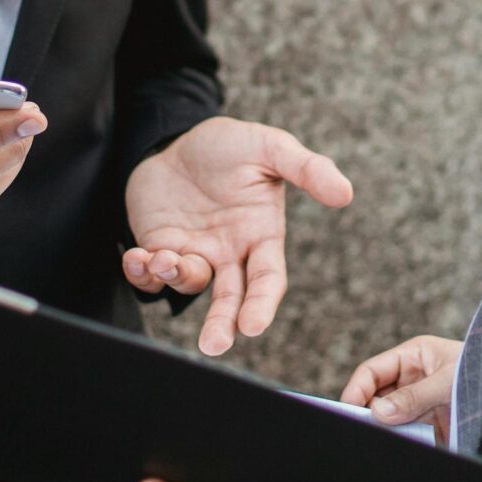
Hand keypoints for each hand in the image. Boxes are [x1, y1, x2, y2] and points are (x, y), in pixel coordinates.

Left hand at [124, 117, 352, 354]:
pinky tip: (136, 258)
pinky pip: (150, 273)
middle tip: (213, 344)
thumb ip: (307, 168)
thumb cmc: (229, 145)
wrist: (177, 137)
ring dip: (175, 277)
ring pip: (188, 284)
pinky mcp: (159, 246)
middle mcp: (228, 252)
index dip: (261, 304)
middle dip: (222, 324)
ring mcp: (193, 252)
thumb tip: (346, 194)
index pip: (267, 280)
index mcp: (260, 235)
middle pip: (229, 299)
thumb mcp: (270, 147)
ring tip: (163, 259)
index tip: (253, 326)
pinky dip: (141, 273)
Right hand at [340, 335, 463, 444]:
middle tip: (366, 427)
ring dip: (387, 428)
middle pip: (376, 396)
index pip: (372, 371)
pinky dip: (403, 440)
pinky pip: (408, 434)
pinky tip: (405, 445)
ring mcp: (422, 404)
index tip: (349, 409)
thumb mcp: (449, 381)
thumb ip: (414, 396)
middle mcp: (413, 380)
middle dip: (370, 412)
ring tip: (389, 437)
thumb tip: (379, 412)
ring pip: (389, 418)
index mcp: (413, 357)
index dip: (357, 389)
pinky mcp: (432, 427)